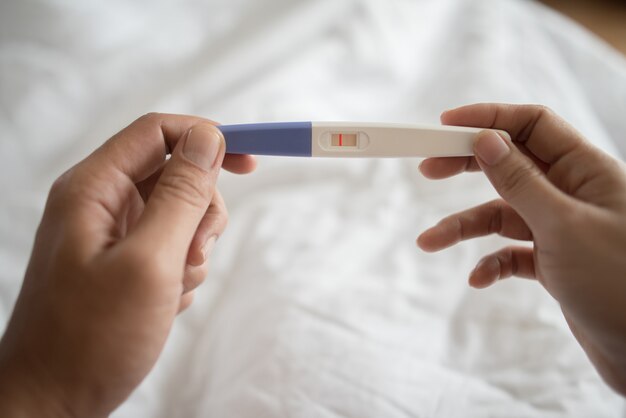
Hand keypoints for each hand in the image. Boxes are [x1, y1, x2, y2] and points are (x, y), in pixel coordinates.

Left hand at [0, 113, 255, 416]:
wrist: (55, 400)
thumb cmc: (91, 339)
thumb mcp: (149, 262)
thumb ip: (181, 195)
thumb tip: (208, 138)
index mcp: (94, 188)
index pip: (159, 132)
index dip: (207, 138)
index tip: (250, 163)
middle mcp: (101, 202)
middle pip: (176, 173)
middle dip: (201, 212)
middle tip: (193, 253)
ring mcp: (113, 232)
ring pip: (181, 212)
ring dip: (194, 247)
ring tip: (174, 286)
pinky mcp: (125, 259)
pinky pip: (173, 244)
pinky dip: (183, 269)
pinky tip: (166, 301)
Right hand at [417, 104, 625, 395]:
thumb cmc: (619, 284)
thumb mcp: (563, 226)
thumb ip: (521, 181)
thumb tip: (485, 139)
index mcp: (585, 171)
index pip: (532, 125)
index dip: (489, 119)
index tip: (446, 125)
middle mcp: (572, 194)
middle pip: (510, 164)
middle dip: (467, 166)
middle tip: (428, 169)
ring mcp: (561, 228)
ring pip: (503, 214)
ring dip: (466, 227)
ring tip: (430, 242)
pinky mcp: (554, 261)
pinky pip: (512, 252)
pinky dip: (492, 262)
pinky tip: (480, 278)